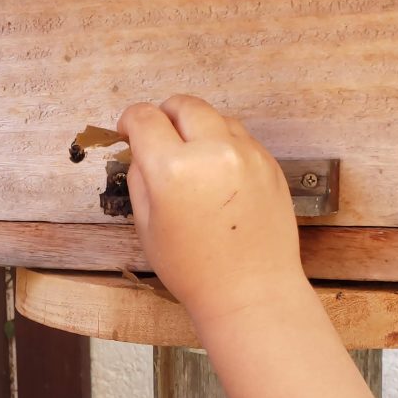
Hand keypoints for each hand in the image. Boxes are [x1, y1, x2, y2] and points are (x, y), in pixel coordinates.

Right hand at [117, 95, 306, 327]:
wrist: (250, 292)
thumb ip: (141, 177)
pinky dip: (223, 145)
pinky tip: (217, 176)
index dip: (131, 120)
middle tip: (158, 136)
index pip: (145, 119)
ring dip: (197, 128)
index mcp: (173, 170)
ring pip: (215, 117)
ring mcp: (247, 154)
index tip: (128, 130)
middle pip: (184, 105)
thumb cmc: (192, 269)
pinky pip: (240, 138)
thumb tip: (142, 148)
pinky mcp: (269, 164)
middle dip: (165, 114)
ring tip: (191, 158)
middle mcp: (213, 152)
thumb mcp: (147, 226)